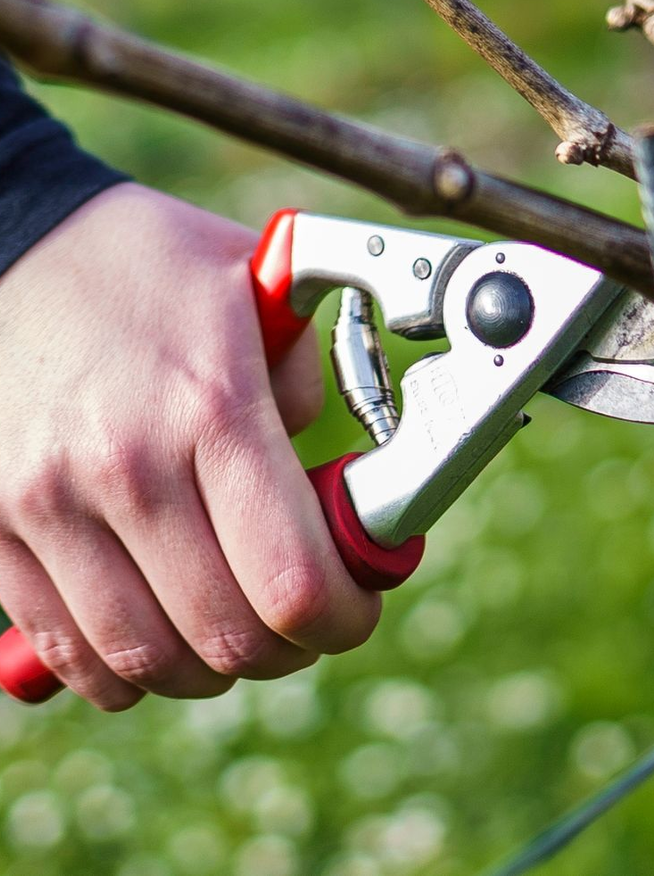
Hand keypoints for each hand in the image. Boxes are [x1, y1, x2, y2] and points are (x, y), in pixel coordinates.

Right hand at [0, 184, 380, 709]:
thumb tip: (332, 485)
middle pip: (227, 635)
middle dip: (291, 648)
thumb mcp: (265, 289)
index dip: (344, 617)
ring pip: (146, 661)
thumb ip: (308, 388)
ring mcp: (48, 505)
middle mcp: (127, 466)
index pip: (293, 578)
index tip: (359, 606)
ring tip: (242, 633)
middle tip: (311, 622)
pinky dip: (127, 669)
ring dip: (212, 669)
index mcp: (213, 406)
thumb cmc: (157, 267)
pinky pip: (66, 648)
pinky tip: (164, 636)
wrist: (17, 245)